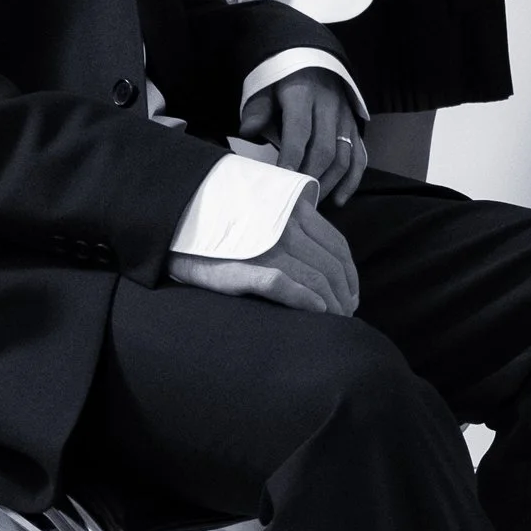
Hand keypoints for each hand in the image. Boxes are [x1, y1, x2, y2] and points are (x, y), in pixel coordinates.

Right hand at [170, 196, 359, 315]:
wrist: (178, 233)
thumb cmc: (226, 232)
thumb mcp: (268, 221)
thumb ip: (297, 232)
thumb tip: (331, 266)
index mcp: (292, 210)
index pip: (337, 244)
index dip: (350, 274)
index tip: (352, 294)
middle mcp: (283, 225)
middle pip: (330, 265)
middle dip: (344, 294)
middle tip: (345, 314)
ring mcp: (265, 246)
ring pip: (315, 277)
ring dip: (331, 303)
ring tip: (334, 319)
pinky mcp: (245, 268)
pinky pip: (285, 285)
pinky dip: (307, 300)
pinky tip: (317, 312)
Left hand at [254, 67, 367, 201]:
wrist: (314, 62)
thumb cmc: (285, 80)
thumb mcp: (267, 86)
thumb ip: (258, 109)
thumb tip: (247, 131)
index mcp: (303, 95)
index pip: (299, 129)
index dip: (291, 155)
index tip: (282, 177)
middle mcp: (329, 107)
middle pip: (324, 149)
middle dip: (309, 177)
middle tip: (294, 197)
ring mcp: (345, 119)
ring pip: (343, 157)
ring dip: (329, 183)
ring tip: (312, 201)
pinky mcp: (354, 128)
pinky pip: (359, 157)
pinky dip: (351, 181)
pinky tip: (339, 199)